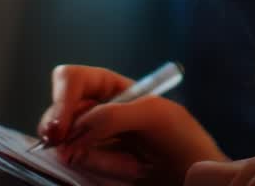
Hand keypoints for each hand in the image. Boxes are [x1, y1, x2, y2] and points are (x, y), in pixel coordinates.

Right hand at [37, 64, 225, 183]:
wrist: (196, 175)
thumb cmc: (185, 139)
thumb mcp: (155, 115)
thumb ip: (115, 115)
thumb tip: (78, 128)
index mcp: (111, 88)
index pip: (72, 80)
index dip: (62, 98)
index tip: (61, 127)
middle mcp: (96, 112)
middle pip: (58, 114)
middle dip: (62, 132)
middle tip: (69, 151)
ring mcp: (92, 142)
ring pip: (66, 145)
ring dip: (90, 157)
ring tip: (130, 164)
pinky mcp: (95, 168)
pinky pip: (81, 168)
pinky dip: (100, 170)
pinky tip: (128, 171)